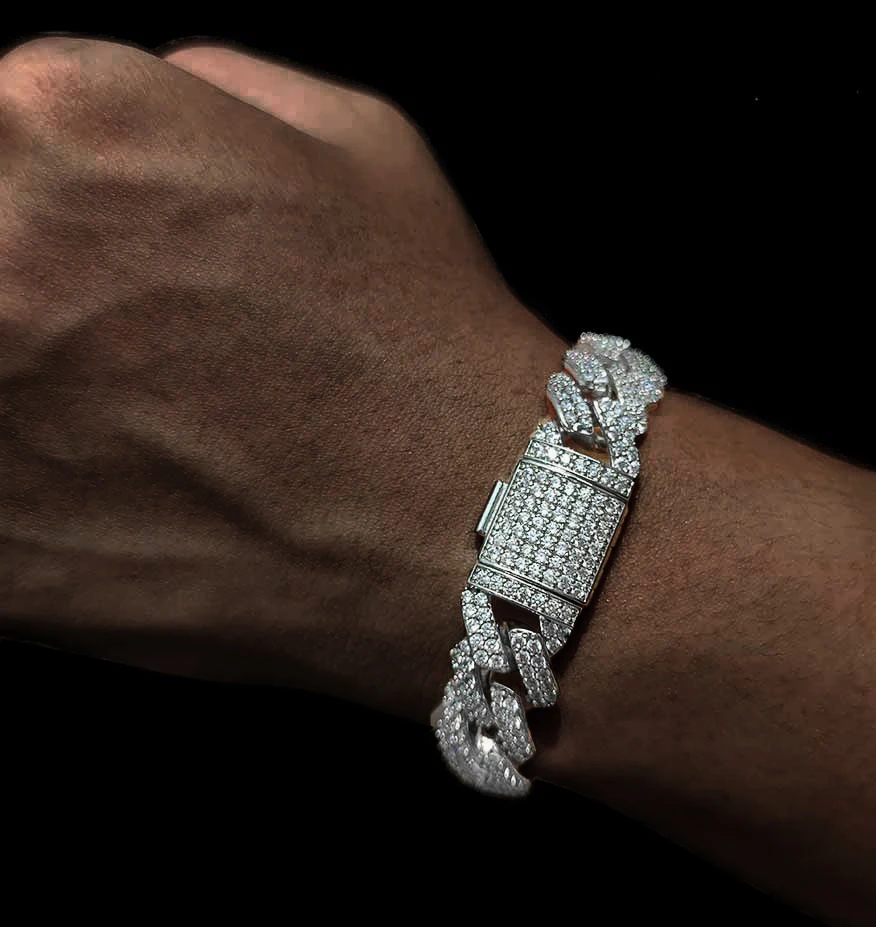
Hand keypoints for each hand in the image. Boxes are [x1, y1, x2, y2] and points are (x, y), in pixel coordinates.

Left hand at [0, 38, 565, 720]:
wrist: (469, 524)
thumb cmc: (422, 340)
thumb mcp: (352, 144)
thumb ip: (205, 94)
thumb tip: (139, 110)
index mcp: (72, 124)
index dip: (28, 183)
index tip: (73, 236)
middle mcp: (1, 252)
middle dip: (26, 281)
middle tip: (101, 335)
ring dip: (22, 387)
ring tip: (118, 417)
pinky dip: (18, 487)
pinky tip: (96, 489)